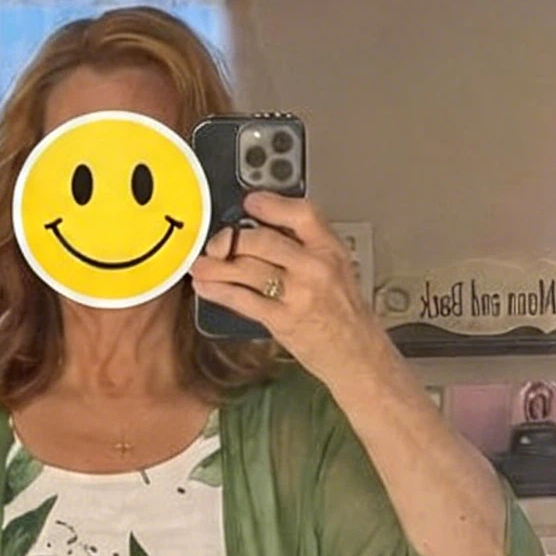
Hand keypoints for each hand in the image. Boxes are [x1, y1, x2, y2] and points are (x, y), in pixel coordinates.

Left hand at [188, 190, 383, 387]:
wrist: (356, 353)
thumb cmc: (343, 312)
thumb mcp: (336, 268)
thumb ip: (306, 247)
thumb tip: (264, 229)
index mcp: (330, 249)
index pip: (301, 214)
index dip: (271, 205)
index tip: (249, 203)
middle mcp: (315, 268)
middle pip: (264, 241)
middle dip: (232, 240)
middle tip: (216, 243)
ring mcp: (298, 294)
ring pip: (248, 269)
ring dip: (217, 266)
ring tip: (199, 265)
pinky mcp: (283, 320)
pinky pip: (243, 300)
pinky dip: (220, 292)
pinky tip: (206, 287)